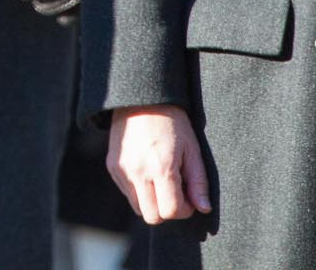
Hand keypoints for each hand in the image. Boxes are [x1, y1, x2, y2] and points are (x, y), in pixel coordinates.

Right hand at [107, 104, 211, 223]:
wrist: (140, 98)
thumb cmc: (171, 121)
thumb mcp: (192, 148)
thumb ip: (198, 181)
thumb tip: (203, 208)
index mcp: (161, 167)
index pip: (171, 211)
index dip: (185, 210)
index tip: (189, 198)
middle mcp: (138, 172)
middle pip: (152, 216)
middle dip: (167, 211)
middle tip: (176, 193)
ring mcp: (122, 170)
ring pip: (138, 208)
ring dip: (152, 202)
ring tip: (161, 182)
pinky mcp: (112, 167)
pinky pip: (127, 193)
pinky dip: (139, 191)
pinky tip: (147, 172)